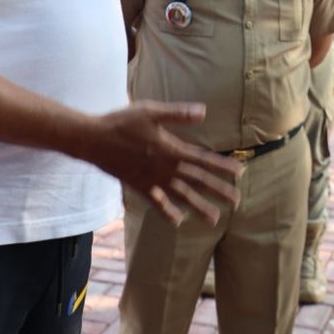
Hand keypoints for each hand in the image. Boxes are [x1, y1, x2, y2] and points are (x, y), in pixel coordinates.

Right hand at [85, 102, 243, 224]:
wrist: (93, 140)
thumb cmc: (122, 122)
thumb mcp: (151, 111)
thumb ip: (178, 114)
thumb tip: (204, 111)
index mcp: (171, 149)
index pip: (202, 159)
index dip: (222, 166)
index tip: (240, 173)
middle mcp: (165, 168)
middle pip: (197, 181)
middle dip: (218, 190)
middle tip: (237, 202)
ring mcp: (153, 180)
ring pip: (181, 196)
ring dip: (199, 206)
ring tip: (215, 219)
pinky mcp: (140, 186)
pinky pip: (157, 203)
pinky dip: (168, 212)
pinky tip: (178, 222)